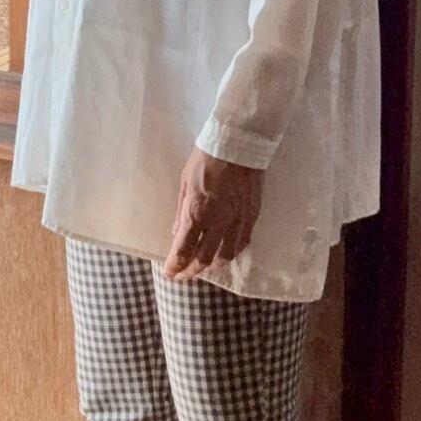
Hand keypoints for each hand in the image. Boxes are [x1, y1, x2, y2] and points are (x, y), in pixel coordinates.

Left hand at [163, 145, 263, 278]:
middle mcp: (218, 222)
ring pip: (225, 256)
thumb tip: (177, 234)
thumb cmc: (206, 160)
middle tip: (182, 275)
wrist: (239, 145)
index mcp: (197, 213)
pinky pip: (241, 244)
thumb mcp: (184, 184)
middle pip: (203, 259)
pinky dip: (230, 254)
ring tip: (202, 268)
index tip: (169, 272)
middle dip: (190, 272)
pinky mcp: (252, 217)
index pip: (183, 250)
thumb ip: (181, 212)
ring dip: (211, 267)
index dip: (175, 266)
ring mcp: (237, 221)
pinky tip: (224, 255)